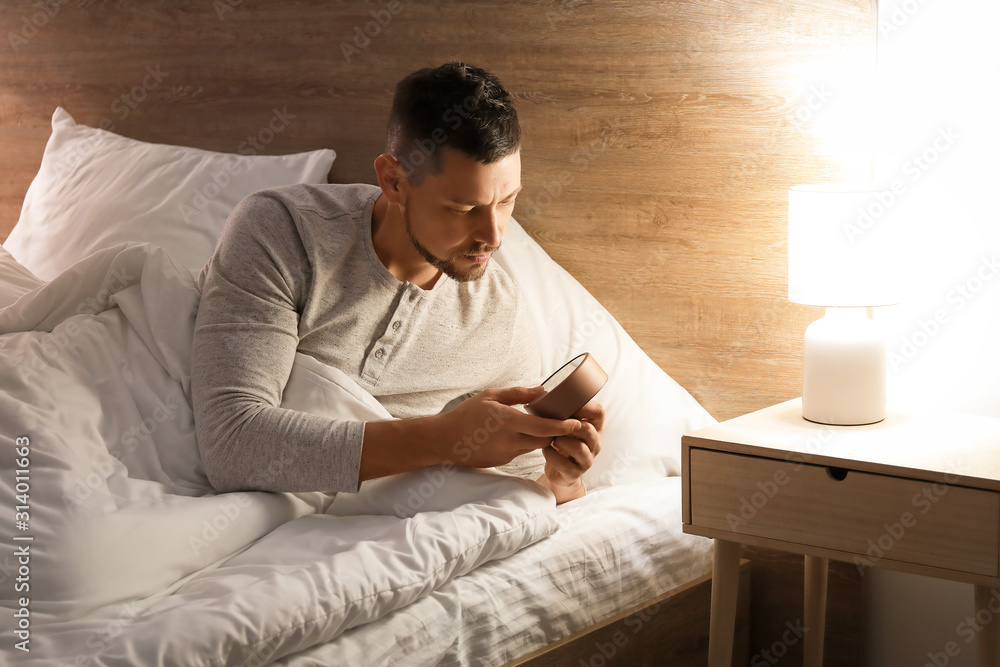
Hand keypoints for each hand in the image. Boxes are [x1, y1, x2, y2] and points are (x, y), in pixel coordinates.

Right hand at [440, 386, 587, 467]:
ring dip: (542, 438)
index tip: (577, 422)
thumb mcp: (490, 396)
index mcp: (508, 422)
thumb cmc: (466, 414)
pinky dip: (527, 442)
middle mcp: (509, 440)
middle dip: (556, 433)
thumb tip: (542, 390)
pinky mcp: (503, 461)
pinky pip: (522, 451)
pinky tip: (522, 433)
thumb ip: (518, 394)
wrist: (444, 440)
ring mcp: (506, 453)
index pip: (544, 428)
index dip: (563, 427)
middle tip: (567, 421)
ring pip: (534, 447)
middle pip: (545, 440)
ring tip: (546, 425)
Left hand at [537, 399, 603, 502]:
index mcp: (595, 427)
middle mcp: (595, 443)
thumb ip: (563, 411)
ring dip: (560, 440)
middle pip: (588, 430)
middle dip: (568, 425)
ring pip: (579, 447)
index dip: (583, 406)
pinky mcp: (575, 473)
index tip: (565, 404)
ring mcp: (587, 460)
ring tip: (550, 438)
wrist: (559, 470)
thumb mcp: (566, 425)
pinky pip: (565, 464)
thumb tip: (542, 391)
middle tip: (552, 423)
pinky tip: (545, 450)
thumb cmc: (562, 441)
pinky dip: (551, 455)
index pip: (599, 411)